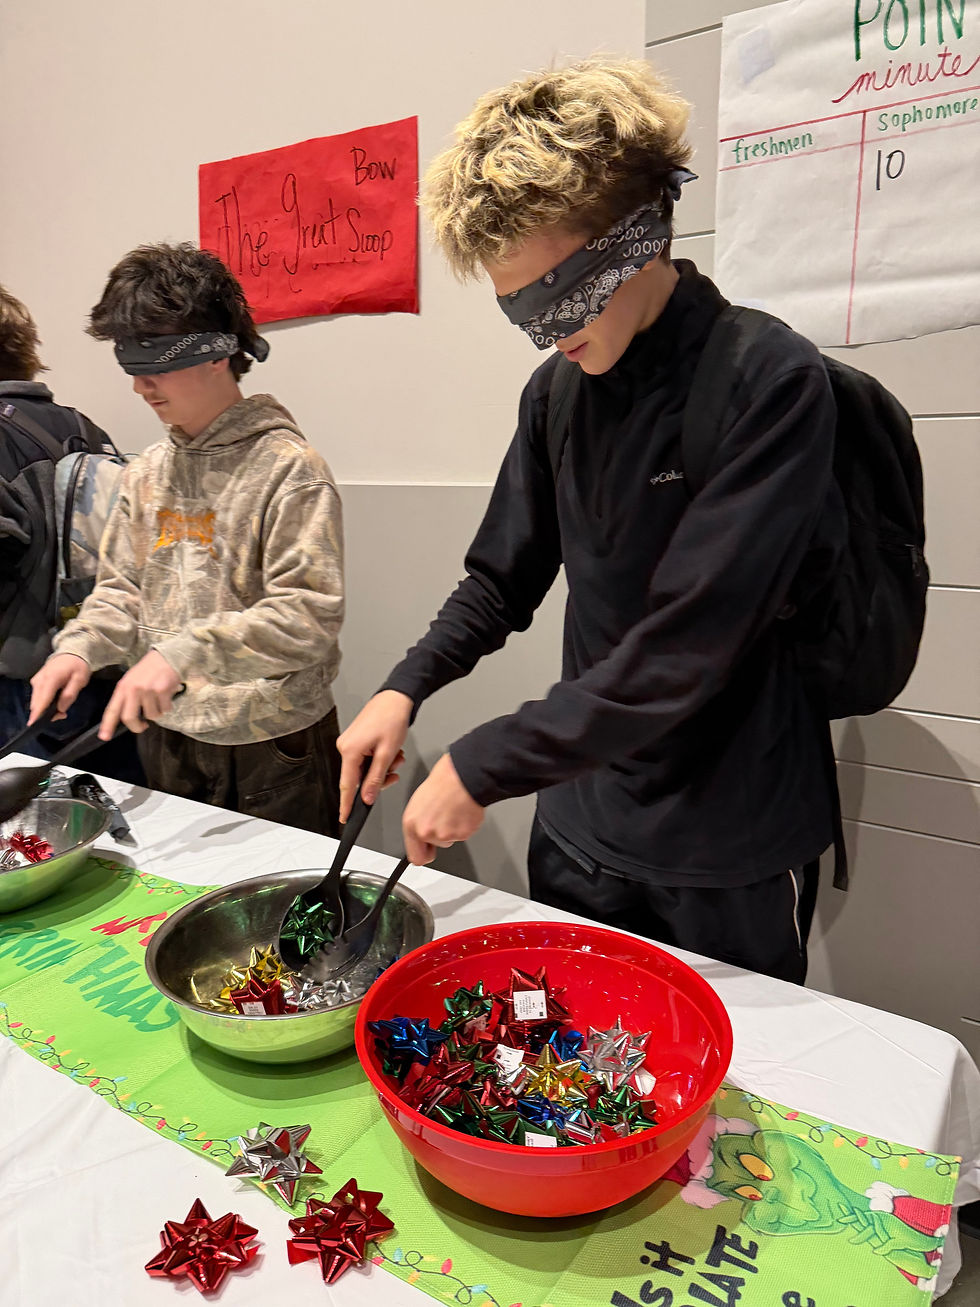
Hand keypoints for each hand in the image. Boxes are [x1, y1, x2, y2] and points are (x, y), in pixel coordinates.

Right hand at [29, 654, 90, 722]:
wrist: (71, 652)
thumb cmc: (77, 665)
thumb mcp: (80, 679)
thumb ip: (70, 694)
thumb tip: (61, 708)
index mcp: (51, 678)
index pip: (42, 699)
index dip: (38, 713)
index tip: (33, 723)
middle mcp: (40, 680)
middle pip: (37, 702)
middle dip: (46, 713)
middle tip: (62, 714)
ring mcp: (36, 680)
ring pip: (36, 700)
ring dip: (46, 708)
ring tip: (62, 707)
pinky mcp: (36, 682)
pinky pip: (37, 696)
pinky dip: (44, 702)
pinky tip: (55, 701)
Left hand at [98, 650, 181, 739]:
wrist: (166, 657)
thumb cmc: (148, 671)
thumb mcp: (131, 681)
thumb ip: (127, 697)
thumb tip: (128, 719)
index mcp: (122, 687)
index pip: (112, 709)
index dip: (107, 725)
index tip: (104, 737)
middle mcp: (133, 689)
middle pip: (129, 718)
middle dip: (137, 727)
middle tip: (143, 726)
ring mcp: (147, 690)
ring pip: (151, 715)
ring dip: (157, 712)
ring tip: (158, 700)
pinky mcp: (162, 691)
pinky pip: (165, 709)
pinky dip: (167, 706)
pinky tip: (167, 695)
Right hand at [336, 690, 412, 820]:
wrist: (396, 698)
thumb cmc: (392, 718)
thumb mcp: (387, 753)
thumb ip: (376, 779)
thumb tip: (367, 797)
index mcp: (350, 750)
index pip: (346, 785)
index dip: (347, 805)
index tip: (345, 818)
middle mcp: (345, 746)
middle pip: (358, 777)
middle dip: (377, 778)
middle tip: (393, 773)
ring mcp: (349, 743)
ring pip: (364, 768)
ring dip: (381, 767)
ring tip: (395, 756)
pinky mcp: (356, 740)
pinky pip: (365, 759)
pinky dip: (379, 759)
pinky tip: (390, 751)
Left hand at [402, 752, 483, 865]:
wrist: (463, 775)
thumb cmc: (443, 781)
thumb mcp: (419, 801)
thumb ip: (419, 821)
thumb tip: (421, 830)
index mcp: (411, 824)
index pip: (415, 857)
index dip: (423, 854)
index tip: (427, 852)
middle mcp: (426, 832)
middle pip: (435, 848)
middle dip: (439, 840)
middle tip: (444, 822)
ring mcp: (445, 835)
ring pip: (450, 839)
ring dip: (452, 828)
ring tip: (452, 809)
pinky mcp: (463, 834)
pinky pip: (464, 834)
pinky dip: (464, 825)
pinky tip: (461, 811)